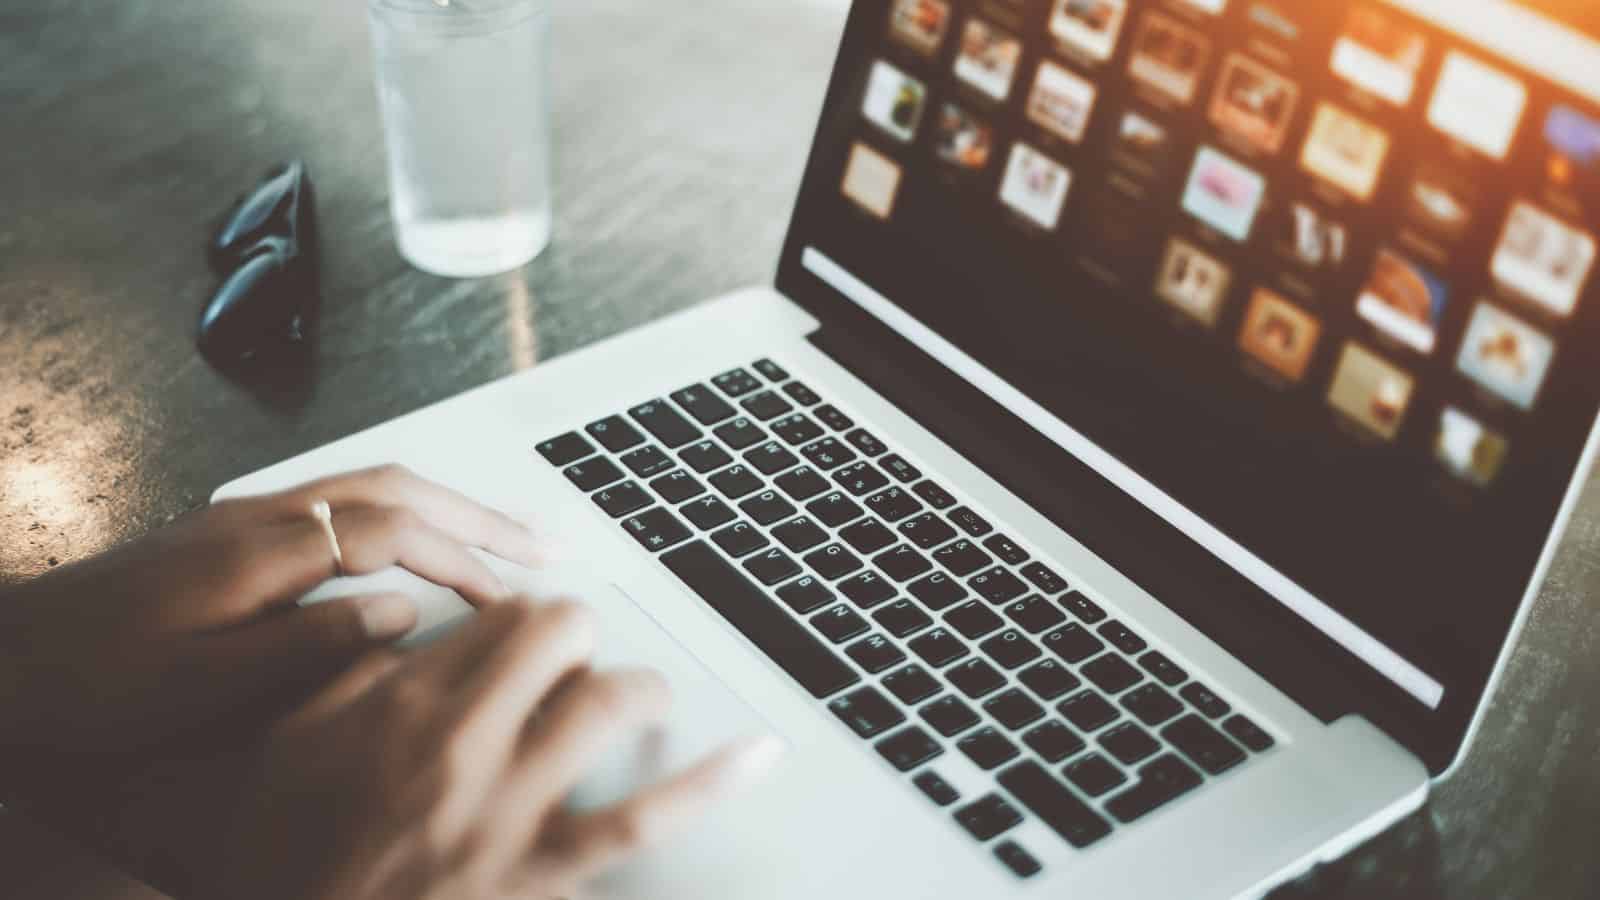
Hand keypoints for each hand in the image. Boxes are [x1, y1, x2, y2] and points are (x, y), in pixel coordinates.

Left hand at [0, 464, 542, 762]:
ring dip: (447, 504)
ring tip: (505, 531)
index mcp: (261, 551)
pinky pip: (342, 495)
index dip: (464, 561)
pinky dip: (403, 507)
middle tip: (546, 541)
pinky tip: (417, 533)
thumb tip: (404, 611)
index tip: (512, 599)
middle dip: (480, 512)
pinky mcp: (232, 529)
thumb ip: (307, 644)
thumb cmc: (90, 681)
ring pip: (371, 483)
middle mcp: (260, 516)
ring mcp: (246, 515)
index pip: (392, 534)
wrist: (5, 658)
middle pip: (396, 487)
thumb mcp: (200, 684)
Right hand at [213, 600, 783, 899]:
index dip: (527, 618)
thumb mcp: (288, 747)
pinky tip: (757, 755)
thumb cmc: (280, 855)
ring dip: (636, 689)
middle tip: (577, 658)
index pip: (499, 616)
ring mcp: (507, 812)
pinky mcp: (538, 875)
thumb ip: (350, 676)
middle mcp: (461, 745)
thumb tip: (411, 626)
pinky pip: (637, 824)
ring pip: (605, 706)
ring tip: (644, 695)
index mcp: (399, 705)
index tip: (529, 635)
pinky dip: (705, 784)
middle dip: (579, 635)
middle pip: (560, 636)